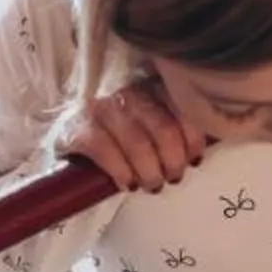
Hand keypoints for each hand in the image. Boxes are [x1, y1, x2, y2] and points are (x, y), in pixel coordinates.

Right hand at [58, 84, 203, 191]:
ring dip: (150, 172)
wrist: (68, 137)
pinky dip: (121, 171)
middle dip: (173, 161)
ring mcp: (99, 108)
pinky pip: (105, 151)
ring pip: (137, 143)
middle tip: (172, 177)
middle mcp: (126, 93)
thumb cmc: (118, 135)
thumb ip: (174, 126)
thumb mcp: (148, 123)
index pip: (183, 108)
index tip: (194, 160)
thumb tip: (204, 148)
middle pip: (164, 129)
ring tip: (151, 184)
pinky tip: (126, 183)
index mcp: (150, 87)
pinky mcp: (76, 128)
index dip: (194, 138)